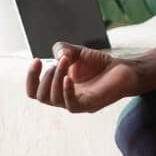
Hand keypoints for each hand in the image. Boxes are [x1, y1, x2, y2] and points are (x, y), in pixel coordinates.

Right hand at [26, 42, 141, 113]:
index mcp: (58, 88)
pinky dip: (67, 92)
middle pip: (41, 97)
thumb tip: (57, 57)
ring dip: (55, 79)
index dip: (31, 77)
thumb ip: (62, 50)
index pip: (35, 91)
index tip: (37, 60)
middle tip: (57, 62)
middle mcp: (65, 98)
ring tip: (64, 63)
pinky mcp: (91, 104)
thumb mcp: (76, 52)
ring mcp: (78, 103)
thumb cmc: (100, 64)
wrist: (125, 69)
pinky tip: (68, 78)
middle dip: (44, 77)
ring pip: (55, 100)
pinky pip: (72, 105)